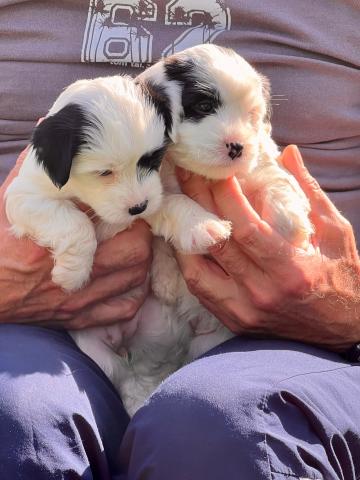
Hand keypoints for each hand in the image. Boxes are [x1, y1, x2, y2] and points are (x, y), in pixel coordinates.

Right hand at [0, 147, 151, 328]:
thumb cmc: (2, 240)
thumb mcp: (15, 196)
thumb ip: (38, 164)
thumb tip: (49, 121)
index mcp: (56, 236)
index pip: (112, 222)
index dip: (124, 209)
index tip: (123, 201)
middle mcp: (73, 271)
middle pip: (135, 250)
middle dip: (138, 231)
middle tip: (129, 221)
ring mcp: (80, 298)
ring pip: (137, 276)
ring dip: (140, 257)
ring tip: (129, 243)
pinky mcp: (83, 317)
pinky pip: (127, 307)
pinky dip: (134, 290)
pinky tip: (126, 276)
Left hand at [176, 145, 359, 350]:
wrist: (342, 331)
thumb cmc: (343, 278)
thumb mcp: (336, 233)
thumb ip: (310, 193)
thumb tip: (288, 152)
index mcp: (291, 270)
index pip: (246, 228)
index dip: (225, 196)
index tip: (214, 169)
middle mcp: (263, 292)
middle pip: (218, 242)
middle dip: (197, 202)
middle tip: (185, 173)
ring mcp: (245, 310)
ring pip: (197, 269)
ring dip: (184, 234)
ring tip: (179, 202)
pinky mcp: (234, 320)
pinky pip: (200, 288)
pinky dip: (189, 261)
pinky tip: (187, 238)